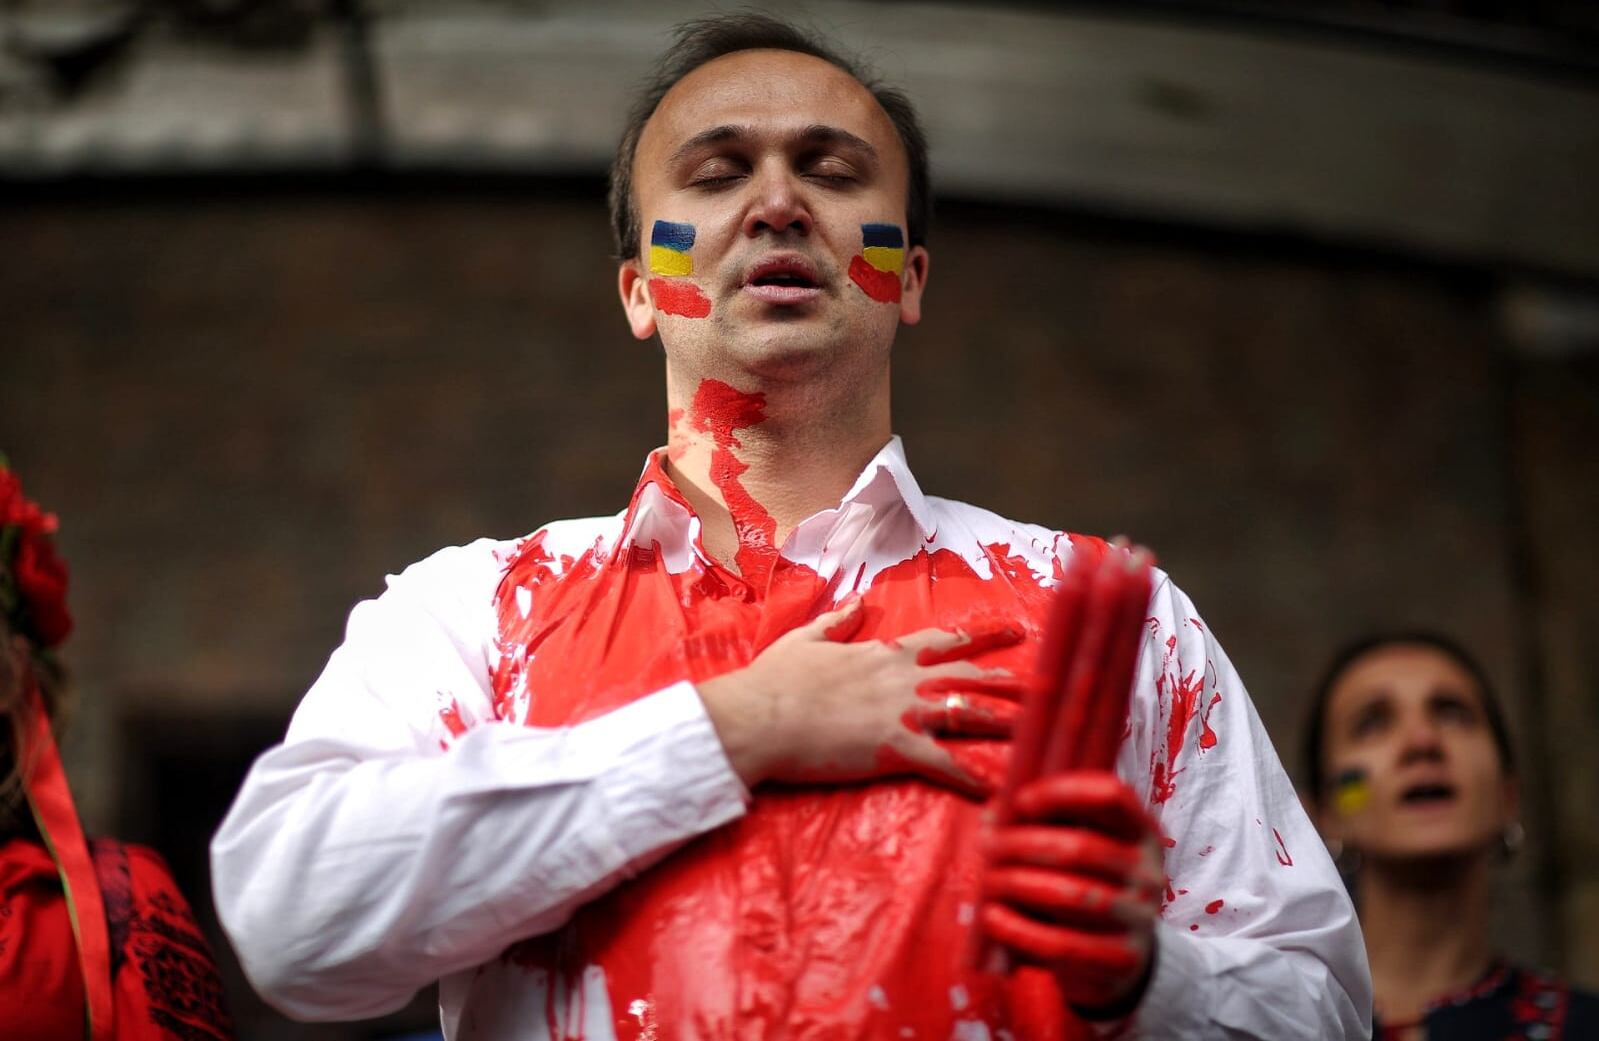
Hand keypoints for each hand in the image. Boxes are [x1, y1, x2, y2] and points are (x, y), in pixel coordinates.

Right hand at [696, 597, 1023, 795]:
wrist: (758, 715)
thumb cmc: (775, 680)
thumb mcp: (807, 639)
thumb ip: (840, 621)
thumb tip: (862, 603)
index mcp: (886, 654)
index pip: (947, 640)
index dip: (983, 636)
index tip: (1014, 630)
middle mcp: (905, 679)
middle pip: (973, 677)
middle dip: (1014, 683)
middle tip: (1051, 687)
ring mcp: (904, 713)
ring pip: (972, 714)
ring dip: (1010, 723)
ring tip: (1043, 732)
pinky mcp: (896, 749)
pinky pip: (948, 764)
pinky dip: (976, 777)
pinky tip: (1001, 788)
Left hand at [980, 771, 1163, 1011]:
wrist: (1115, 957)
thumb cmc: (1082, 885)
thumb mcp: (1075, 848)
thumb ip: (1043, 824)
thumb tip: (994, 814)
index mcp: (1141, 832)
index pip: (1111, 795)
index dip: (1062, 792)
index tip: (1020, 801)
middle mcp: (1148, 873)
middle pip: (1081, 848)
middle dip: (1023, 843)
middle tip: (987, 845)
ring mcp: (1139, 919)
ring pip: (1071, 895)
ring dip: (1017, 884)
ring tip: (988, 880)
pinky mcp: (1120, 960)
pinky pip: (1061, 944)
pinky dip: (1018, 928)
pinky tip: (992, 916)